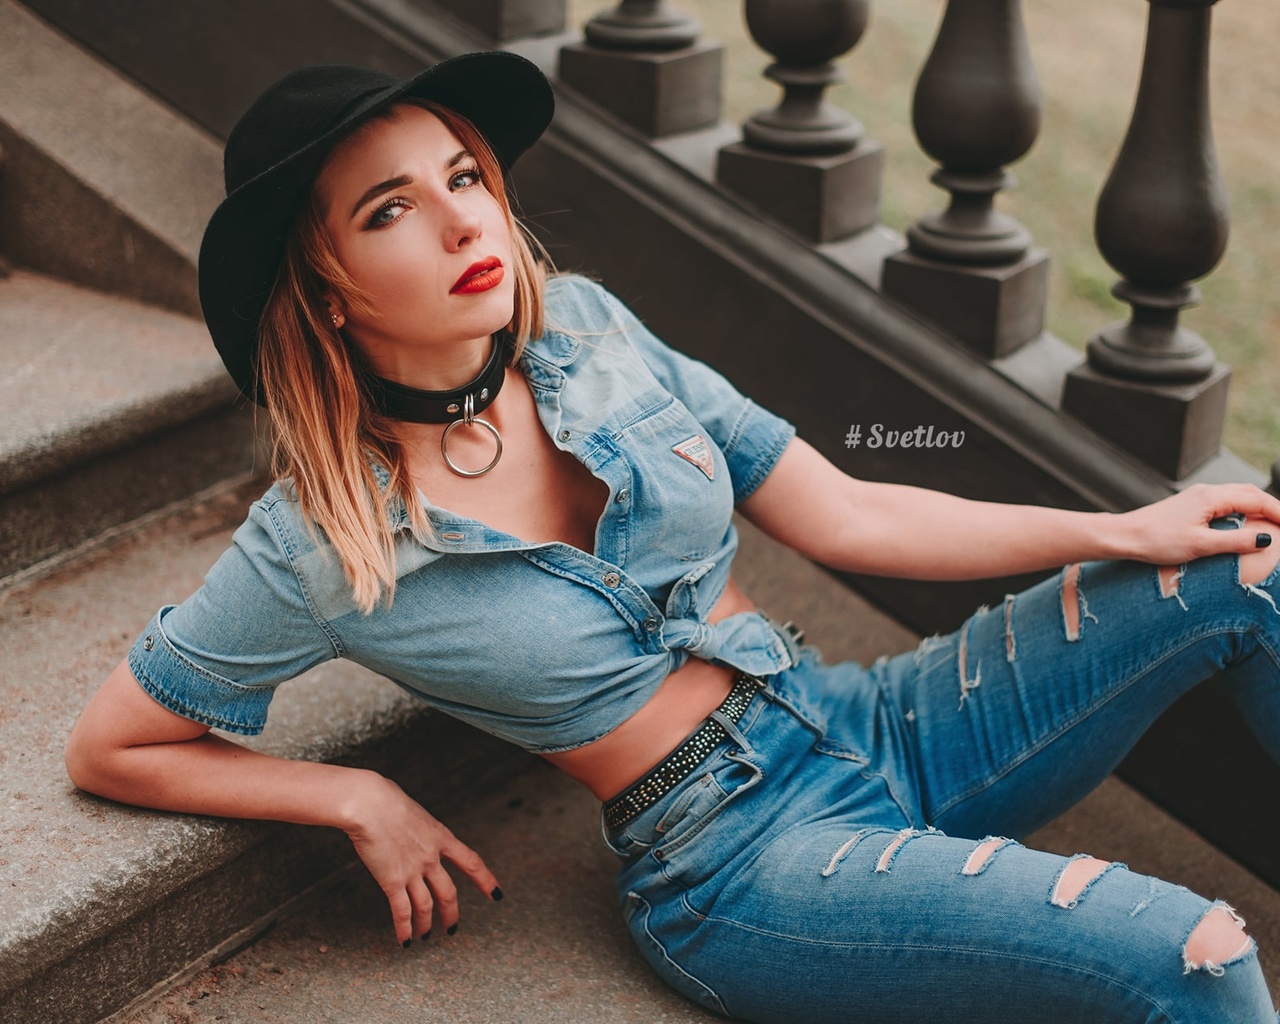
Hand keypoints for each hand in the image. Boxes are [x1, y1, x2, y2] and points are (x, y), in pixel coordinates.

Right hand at [343, 772, 501, 945]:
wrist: (369, 804)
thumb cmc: (384, 799)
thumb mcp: (413, 811)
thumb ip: (417, 827)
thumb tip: (409, 827)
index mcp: (440, 836)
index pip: (471, 863)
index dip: (485, 881)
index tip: (497, 894)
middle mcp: (431, 857)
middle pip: (449, 893)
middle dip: (451, 913)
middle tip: (451, 928)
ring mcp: (413, 870)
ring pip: (426, 906)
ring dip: (426, 924)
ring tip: (425, 937)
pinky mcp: (392, 880)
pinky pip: (402, 911)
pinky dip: (405, 929)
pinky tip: (405, 941)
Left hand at [1114, 482, 1279, 564]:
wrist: (1124, 535)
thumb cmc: (1157, 541)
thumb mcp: (1200, 545)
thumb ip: (1235, 541)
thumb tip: (1266, 539)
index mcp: (1212, 497)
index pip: (1257, 499)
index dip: (1279, 512)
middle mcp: (1206, 492)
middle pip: (1250, 493)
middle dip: (1273, 506)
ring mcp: (1197, 497)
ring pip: (1238, 495)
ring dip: (1258, 506)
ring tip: (1273, 522)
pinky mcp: (1190, 505)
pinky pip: (1225, 501)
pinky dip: (1242, 508)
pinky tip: (1244, 522)